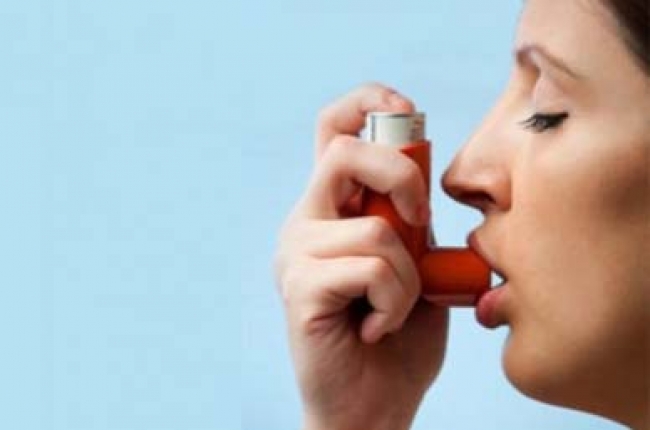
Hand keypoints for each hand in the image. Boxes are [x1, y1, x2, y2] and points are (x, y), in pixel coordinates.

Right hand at [274, 83, 448, 429]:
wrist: (372, 406)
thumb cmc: (398, 339)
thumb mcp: (416, 268)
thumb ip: (412, 224)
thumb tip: (419, 190)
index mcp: (331, 210)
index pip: (333, 131)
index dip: (367, 103)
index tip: (405, 110)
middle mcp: (305, 223)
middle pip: (347, 153)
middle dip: (401, 177)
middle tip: (419, 224)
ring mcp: (296, 254)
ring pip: (375, 229)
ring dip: (408, 276)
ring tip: (395, 310)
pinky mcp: (299, 288)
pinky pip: (370, 269)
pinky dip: (394, 301)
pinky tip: (377, 327)